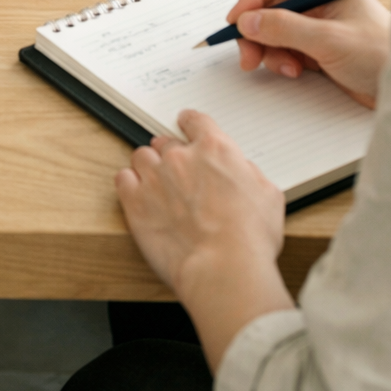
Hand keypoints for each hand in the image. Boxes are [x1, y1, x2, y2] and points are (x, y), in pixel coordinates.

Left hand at [116, 112, 292, 369]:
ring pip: (142, 157)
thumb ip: (248, 173)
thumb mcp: (268, 195)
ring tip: (157, 188)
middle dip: (171, 155)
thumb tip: (239, 171)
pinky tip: (138, 197)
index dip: (190, 124)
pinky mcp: (135, 201)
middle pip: (166, 142)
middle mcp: (181, 156)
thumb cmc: (250, 239)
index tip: (186, 126)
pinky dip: (130, 185)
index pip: (196, 121)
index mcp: (215, 149)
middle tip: (178, 174)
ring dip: (149, 168)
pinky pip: (123, 179)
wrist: (224, 269)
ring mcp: (155, 177)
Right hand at [228, 0, 390, 108]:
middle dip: (256, 29)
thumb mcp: (330, 40)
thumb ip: (285, 28)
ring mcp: (317, 24)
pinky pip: (284, 47)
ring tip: (284, 68)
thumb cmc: (383, 56)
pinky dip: (281, 59)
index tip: (237, 21)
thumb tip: (247, 21)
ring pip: (273, 28)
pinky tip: (294, 71)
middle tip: (248, 56)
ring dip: (269, 48)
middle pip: (269, 4)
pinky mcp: (317, 47)